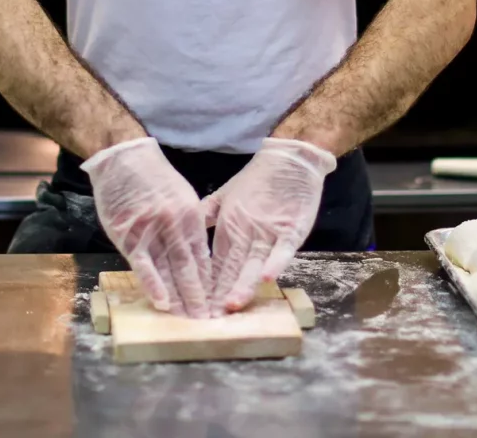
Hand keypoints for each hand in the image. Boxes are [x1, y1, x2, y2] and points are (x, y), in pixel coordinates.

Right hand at [82, 137, 213, 317]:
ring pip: (169, 271)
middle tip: (208, 321)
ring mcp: (152, 231)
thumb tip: (197, 256)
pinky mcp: (129, 235)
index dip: (210, 283)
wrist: (124, 158)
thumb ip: (190, 226)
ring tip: (188, 320)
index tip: (216, 304)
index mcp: (192, 217)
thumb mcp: (182, 197)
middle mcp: (175, 225)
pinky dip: (153, 285)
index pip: (203, 257)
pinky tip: (163, 304)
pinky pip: (144, 265)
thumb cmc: (153, 177)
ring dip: (179, 298)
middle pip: (190, 268)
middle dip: (199, 297)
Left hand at [201, 138, 336, 311]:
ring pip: (253, 263)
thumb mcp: (226, 195)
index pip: (216, 263)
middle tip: (209, 317)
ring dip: (243, 284)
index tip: (196, 306)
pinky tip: (265, 278)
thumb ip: (207, 214)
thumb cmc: (257, 179)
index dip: (207, 285)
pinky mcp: (291, 229)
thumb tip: (185, 231)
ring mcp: (269, 232)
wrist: (289, 159)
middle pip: (232, 268)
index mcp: (229, 227)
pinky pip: (282, 249)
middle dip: (221, 294)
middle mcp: (246, 233)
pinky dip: (274, 263)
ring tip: (231, 305)